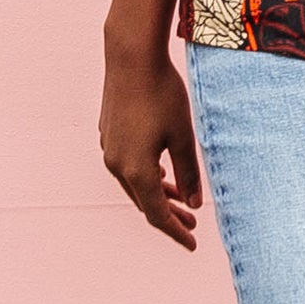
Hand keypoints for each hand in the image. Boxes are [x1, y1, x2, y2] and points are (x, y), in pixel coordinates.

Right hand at [101, 44, 202, 248]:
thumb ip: (189, 173)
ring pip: (135, 184)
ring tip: (182, 200)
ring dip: (158, 195)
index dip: (176, 232)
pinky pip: (127, 167)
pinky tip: (162, 173)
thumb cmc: (163, 95)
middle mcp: (117, 165)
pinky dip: (146, 177)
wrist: (131, 58)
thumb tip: (195, 204)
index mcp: (136, 170)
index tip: (193, 244)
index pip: (157, 215)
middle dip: (169, 215)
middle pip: (144, 202)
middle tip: (193, 224)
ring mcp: (110, 149)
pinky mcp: (108, 135)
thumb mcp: (184, 137)